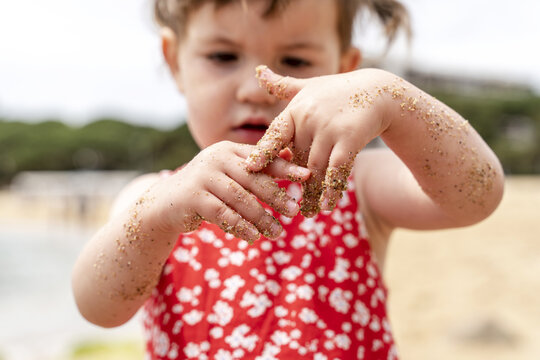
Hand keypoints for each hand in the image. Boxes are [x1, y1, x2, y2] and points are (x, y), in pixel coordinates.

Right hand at [150, 141, 309, 242]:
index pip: (262, 158)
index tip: (307, 176)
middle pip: (253, 178)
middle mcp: (216, 158)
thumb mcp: (229, 175)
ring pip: (240, 198)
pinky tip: (253, 237)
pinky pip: (223, 214)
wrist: (165, 204)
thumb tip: (294, 165)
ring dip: (261, 217)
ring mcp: (203, 176)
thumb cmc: (207, 190)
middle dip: (276, 195)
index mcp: (229, 150)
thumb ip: (255, 170)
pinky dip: (240, 226)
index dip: (285, 167)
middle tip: (295, 211)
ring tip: (278, 232)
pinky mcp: (193, 196)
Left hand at [246, 66, 389, 215]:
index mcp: (296, 108)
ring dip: (311, 193)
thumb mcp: (309, 86)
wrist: (378, 92)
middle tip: (281, 205)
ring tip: (307, 212)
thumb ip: (282, 86)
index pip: (274, 134)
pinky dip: (332, 189)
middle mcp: (310, 118)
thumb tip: (257, 72)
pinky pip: (336, 169)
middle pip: (296, 158)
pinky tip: (328, 206)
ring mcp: (330, 129)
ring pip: (314, 168)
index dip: (262, 152)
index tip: (249, 168)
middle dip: (291, 183)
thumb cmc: (338, 91)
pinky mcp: (350, 139)